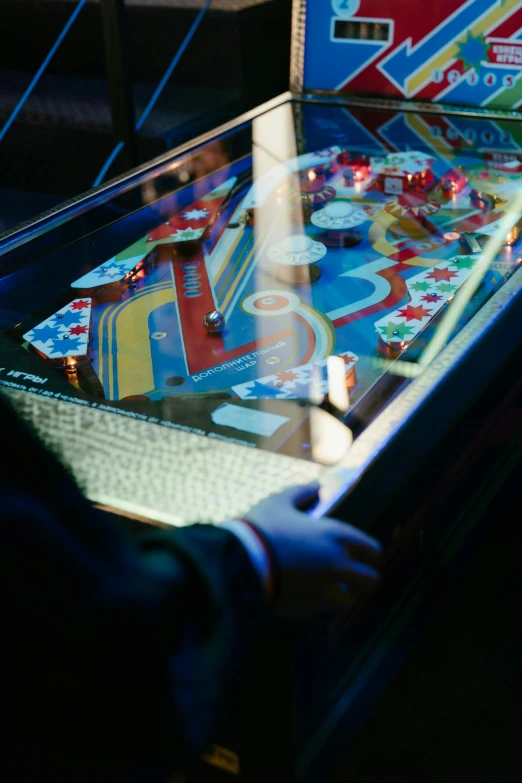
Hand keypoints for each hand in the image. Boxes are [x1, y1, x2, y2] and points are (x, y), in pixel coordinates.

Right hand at [244, 483, 381, 617]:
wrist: (240, 564)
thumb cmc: (262, 528)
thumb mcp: (279, 502)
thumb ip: (301, 494)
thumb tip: (316, 487)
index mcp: (337, 536)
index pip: (373, 550)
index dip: (369, 553)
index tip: (362, 555)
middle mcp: (338, 565)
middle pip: (371, 581)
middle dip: (363, 579)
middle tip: (351, 576)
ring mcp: (325, 590)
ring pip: (348, 601)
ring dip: (340, 595)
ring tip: (325, 587)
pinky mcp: (308, 610)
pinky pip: (321, 610)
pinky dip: (316, 603)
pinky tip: (301, 593)